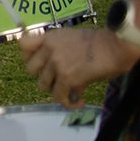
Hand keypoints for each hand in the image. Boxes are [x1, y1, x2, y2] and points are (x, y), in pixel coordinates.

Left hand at [22, 27, 139, 107]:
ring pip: (43, 85)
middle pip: (30, 69)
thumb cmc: (101, 43)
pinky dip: (68, 103)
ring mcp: (57, 63)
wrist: (116, 47)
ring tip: (68, 91)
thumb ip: (63, 56)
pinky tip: (79, 102)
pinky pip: (59, 96)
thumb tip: (70, 84)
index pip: (23, 45)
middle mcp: (49, 49)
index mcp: (50, 37)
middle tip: (56, 79)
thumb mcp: (73, 41)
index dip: (28, 56)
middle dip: (42, 76)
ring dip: (55, 90)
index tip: (39, 63)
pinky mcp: (67, 77)